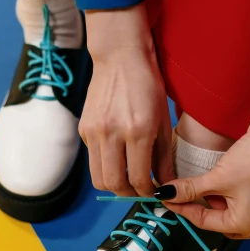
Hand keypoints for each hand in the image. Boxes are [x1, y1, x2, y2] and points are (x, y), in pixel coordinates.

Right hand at [79, 5, 174, 195]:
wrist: (120, 57)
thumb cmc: (148, 85)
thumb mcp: (162, 119)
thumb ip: (163, 156)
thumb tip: (165, 184)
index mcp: (138, 131)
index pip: (139, 178)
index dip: (147, 192)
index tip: (154, 191)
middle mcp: (113, 134)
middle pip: (114, 184)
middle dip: (129, 194)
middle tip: (140, 190)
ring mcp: (94, 132)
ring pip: (99, 177)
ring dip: (114, 184)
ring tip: (128, 180)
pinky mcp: (84, 129)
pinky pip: (93, 159)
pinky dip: (106, 165)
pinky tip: (118, 156)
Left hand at [156, 60, 249, 236]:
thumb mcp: (217, 178)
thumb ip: (190, 189)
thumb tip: (167, 194)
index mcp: (245, 224)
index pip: (203, 221)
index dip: (181, 207)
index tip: (164, 196)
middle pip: (216, 220)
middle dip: (197, 207)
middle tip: (178, 193)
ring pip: (226, 211)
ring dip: (210, 200)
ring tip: (197, 185)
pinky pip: (236, 201)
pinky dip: (223, 195)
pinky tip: (216, 182)